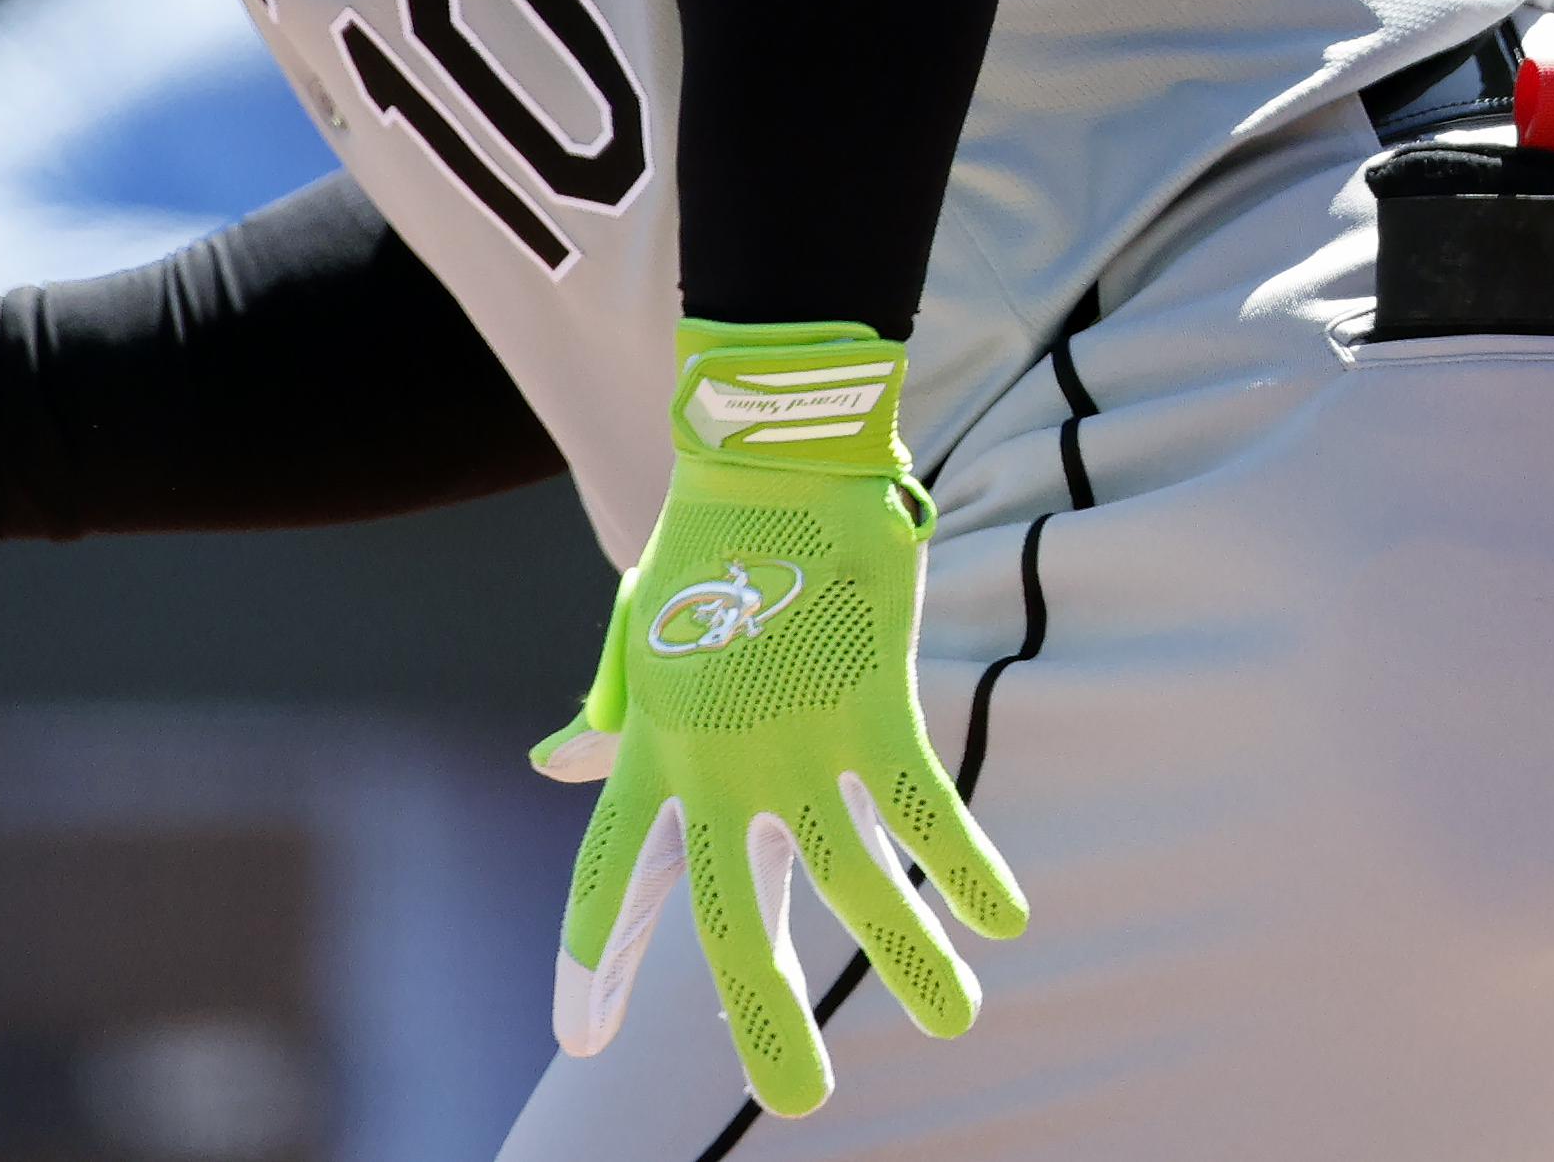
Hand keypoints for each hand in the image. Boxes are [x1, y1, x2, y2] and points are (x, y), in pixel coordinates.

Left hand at [534, 325, 1027, 1116]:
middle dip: (765, 1019)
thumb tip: (551, 761)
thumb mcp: (636, 632)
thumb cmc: (705, 544)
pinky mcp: (868, 703)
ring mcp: (792, 738)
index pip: (605, 874)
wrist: (771, 456)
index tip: (577, 1033)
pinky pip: (923, 811)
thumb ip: (610, 711)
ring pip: (852, 883)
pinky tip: (1002, 919)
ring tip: (956, 1019)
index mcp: (650, 747)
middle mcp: (713, 761)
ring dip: (910, 959)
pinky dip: (966, 867)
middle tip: (799, 1101)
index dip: (592, 957)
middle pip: (728, 920)